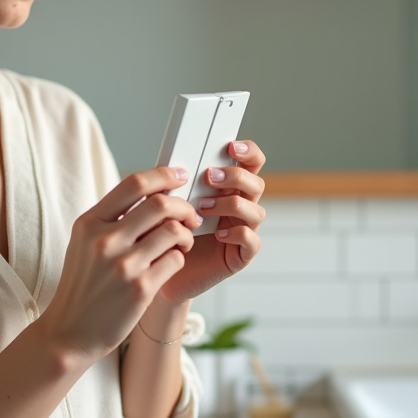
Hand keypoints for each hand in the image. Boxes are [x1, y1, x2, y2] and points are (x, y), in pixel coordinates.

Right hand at [36, 166, 200, 362]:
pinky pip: (176, 259)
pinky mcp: (141, 288)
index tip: (179, 175)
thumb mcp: (84, 243)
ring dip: (186, 234)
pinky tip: (172, 262)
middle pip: (160, 204)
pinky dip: (180, 257)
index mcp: (90, 223)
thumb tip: (151, 192)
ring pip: (173, 231)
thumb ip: (111, 218)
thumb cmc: (82, 285)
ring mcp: (123, 265)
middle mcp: (105, 240)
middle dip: (183, 206)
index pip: (134, 184)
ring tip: (182, 242)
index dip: (163, 175)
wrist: (69, 333)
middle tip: (191, 215)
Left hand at [156, 140, 265, 304]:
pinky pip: (252, 240)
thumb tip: (173, 164)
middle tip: (209, 176)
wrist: (161, 270)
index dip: (248, 151)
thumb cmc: (165, 232)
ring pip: (256, 210)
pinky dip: (237, 233)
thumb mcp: (168, 202)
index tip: (231, 146)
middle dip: (236, 176)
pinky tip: (216, 234)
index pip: (250, 163)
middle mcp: (240, 206)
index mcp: (227, 188)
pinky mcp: (241, 254)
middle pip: (256, 183)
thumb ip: (177, 183)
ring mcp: (243, 230)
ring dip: (231, 204)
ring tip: (203, 208)